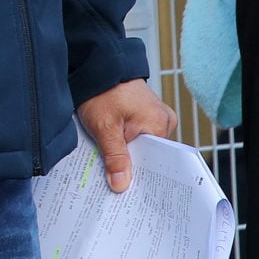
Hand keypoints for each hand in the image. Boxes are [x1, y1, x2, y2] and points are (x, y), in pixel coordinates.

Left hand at [76, 79, 178, 194]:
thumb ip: (115, 156)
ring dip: (124, 157)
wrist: (96, 65)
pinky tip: (110, 154)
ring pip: (139, 148)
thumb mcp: (105, 126)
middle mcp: (163, 122)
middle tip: (114, 187)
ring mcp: (154, 118)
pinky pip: (135, 138)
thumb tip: (121, 185)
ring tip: (110, 171)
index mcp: (160, 125)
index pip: (155, 162)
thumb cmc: (102, 90)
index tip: (126, 193)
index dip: (139, 178)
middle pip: (147, 156)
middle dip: (129, 169)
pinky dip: (122, 145)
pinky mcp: (143, 116)